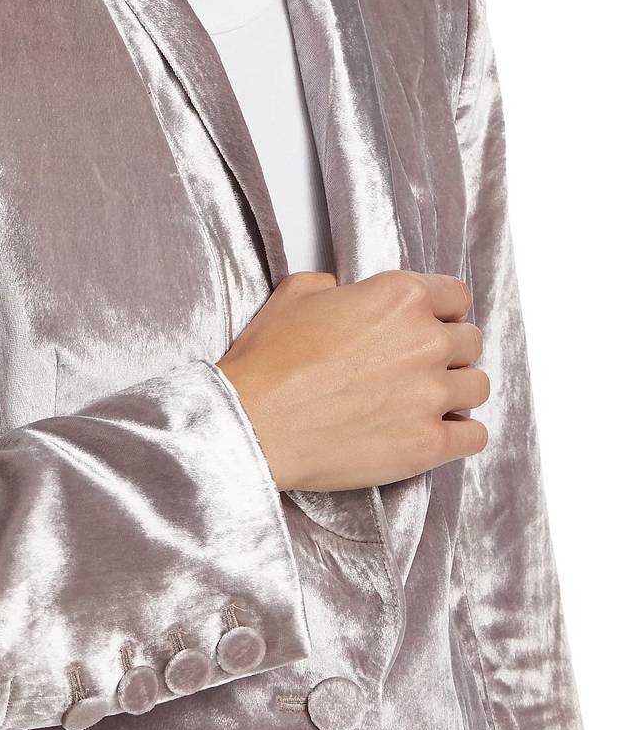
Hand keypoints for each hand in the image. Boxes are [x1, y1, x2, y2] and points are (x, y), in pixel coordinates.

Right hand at [216, 269, 488, 491]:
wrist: (251, 423)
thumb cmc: (267, 362)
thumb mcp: (295, 294)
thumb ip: (337, 286)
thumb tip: (347, 293)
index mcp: (399, 297)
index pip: (457, 297)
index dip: (441, 311)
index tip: (428, 326)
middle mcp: (426, 340)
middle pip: (470, 341)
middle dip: (447, 352)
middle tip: (416, 368)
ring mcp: (431, 394)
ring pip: (478, 387)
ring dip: (456, 392)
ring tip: (425, 402)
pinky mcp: (427, 443)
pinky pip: (474, 436)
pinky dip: (460, 434)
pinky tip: (435, 433)